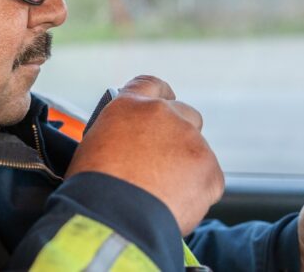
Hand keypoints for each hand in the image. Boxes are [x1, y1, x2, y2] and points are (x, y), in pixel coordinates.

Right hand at [66, 75, 224, 235]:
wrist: (112, 219)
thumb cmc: (94, 190)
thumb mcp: (95, 147)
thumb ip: (120, 134)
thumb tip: (130, 145)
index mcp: (131, 105)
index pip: (151, 85)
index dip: (160, 94)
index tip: (165, 102)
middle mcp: (165, 115)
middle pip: (185, 114)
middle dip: (178, 134)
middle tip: (164, 162)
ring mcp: (191, 140)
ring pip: (197, 150)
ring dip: (186, 166)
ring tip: (163, 194)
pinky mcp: (210, 169)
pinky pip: (208, 179)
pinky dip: (196, 192)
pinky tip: (175, 206)